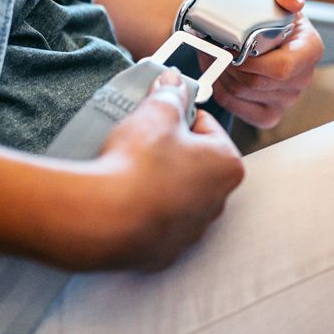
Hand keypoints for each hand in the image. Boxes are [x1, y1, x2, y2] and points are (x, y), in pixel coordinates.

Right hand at [76, 70, 244, 271]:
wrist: (106, 218)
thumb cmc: (139, 166)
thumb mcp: (155, 114)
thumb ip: (168, 94)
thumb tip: (172, 83)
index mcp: (226, 166)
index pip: (208, 127)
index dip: (181, 116)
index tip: (162, 113)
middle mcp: (216, 203)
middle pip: (195, 164)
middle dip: (172, 150)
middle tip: (143, 140)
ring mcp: (190, 231)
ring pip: (177, 196)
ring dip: (159, 182)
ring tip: (130, 169)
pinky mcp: (163, 251)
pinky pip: (156, 223)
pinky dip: (143, 211)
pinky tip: (123, 198)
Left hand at [211, 0, 322, 127]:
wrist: (251, 25)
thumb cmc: (266, 7)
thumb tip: (291, 0)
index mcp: (310, 49)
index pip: (282, 69)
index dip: (251, 61)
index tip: (231, 45)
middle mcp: (303, 78)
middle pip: (257, 83)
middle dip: (229, 66)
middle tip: (213, 48)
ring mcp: (287, 99)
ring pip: (244, 94)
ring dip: (222, 75)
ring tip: (213, 56)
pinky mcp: (269, 113)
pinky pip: (240, 109)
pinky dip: (222, 92)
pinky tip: (218, 74)